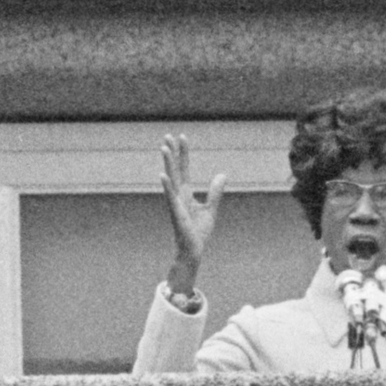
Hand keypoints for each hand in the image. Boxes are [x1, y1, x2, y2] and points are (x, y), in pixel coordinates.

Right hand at [158, 134, 218, 296]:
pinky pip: (170, 197)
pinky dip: (167, 186)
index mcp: (185, 192)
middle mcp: (178, 194)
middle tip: (167, 135)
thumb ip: (215, 191)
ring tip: (164, 147)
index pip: (183, 168)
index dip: (183, 153)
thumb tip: (222, 175)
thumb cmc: (198, 231)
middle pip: (174, 168)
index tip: (182, 136)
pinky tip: (163, 175)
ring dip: (167, 163)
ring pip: (170, 179)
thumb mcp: (210, 208)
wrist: (194, 250)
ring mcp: (175, 202)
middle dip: (172, 152)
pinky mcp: (176, 213)